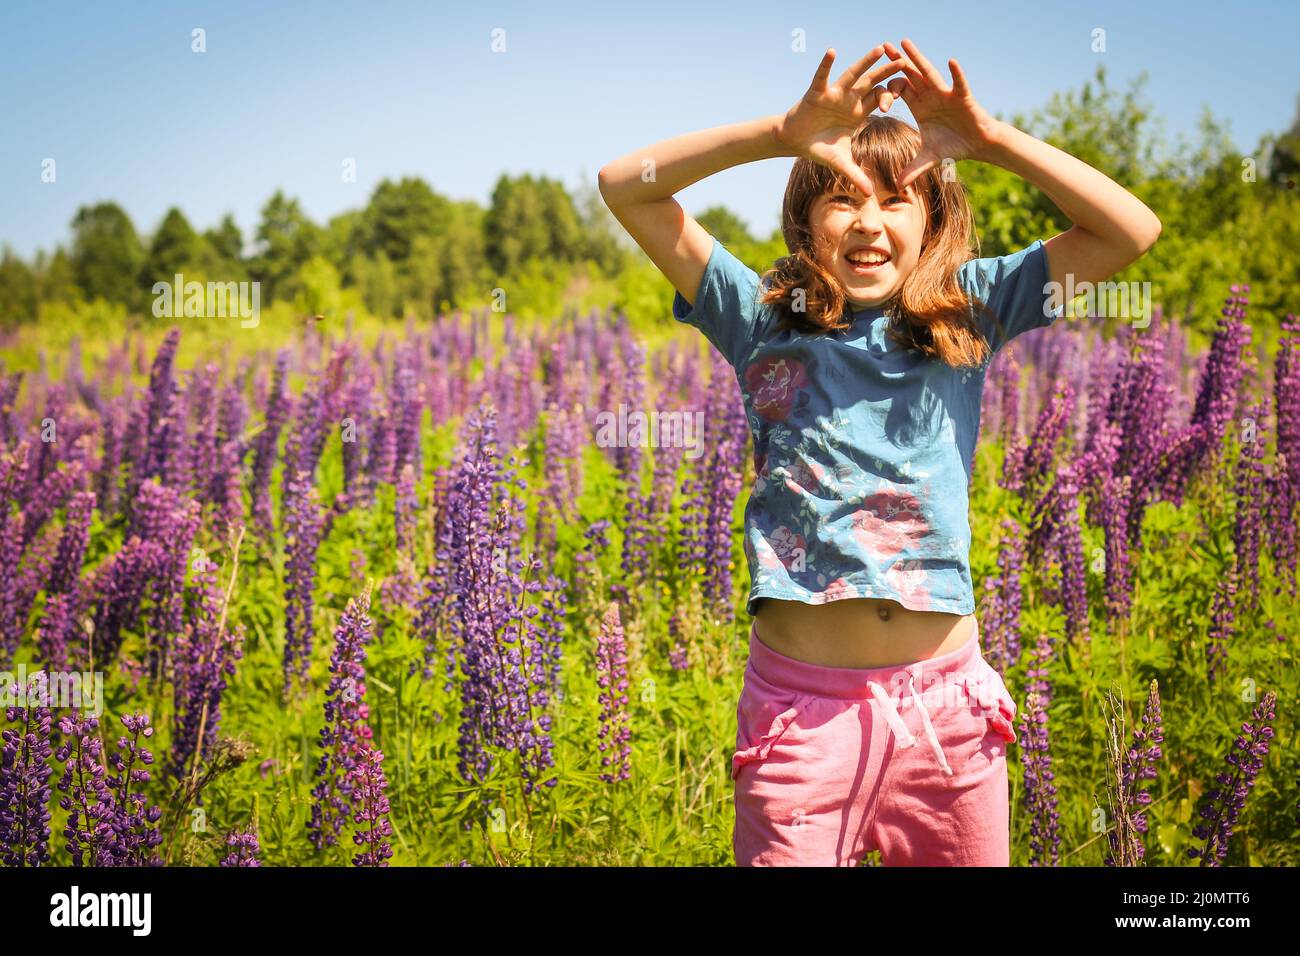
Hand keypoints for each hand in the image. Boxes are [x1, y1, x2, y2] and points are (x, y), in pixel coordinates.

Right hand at [775, 45, 906, 196]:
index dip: (892, 95)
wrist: (794, 141)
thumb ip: (856, 175)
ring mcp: (833, 94)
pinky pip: (822, 76)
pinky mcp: (816, 92)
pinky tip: (832, 52)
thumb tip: (870, 194)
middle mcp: (849, 99)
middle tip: (904, 60)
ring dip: (865, 62)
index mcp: (858, 112)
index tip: (904, 92)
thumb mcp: (840, 162)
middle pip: (872, 82)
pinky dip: (826, 64)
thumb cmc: (819, 148)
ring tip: (879, 49)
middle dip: (887, 72)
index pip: (880, 99)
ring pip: (852, 75)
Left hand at [882, 39, 1003, 189]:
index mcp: (919, 106)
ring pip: (929, 73)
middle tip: (883, 47)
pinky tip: (951, 62)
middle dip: (897, 62)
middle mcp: (930, 95)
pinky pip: (958, 83)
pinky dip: (956, 74)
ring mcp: (945, 93)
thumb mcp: (928, 159)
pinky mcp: (962, 96)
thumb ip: (912, 169)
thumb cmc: (953, 146)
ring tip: (906, 43)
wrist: (977, 144)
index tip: (875, 94)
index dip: (887, 90)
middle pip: (910, 75)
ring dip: (918, 58)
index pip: (899, 91)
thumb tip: (897, 186)